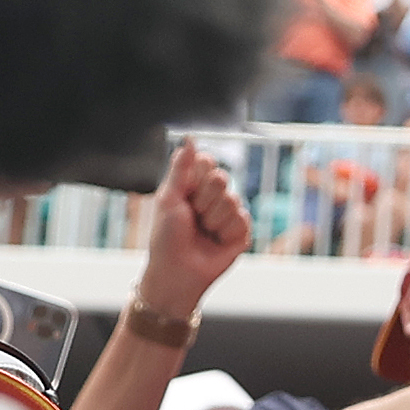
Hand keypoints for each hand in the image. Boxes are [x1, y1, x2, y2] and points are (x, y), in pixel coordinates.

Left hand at [138, 139, 251, 314]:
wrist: (179, 270)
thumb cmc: (167, 236)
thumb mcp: (169, 197)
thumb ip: (181, 168)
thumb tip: (190, 138)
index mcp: (193, 184)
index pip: (207, 162)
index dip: (197, 176)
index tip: (185, 193)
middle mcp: (213, 196)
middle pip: (222, 178)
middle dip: (205, 200)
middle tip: (194, 216)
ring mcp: (228, 214)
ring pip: (233, 201)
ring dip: (214, 219)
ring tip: (204, 232)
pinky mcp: (241, 232)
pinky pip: (242, 220)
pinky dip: (226, 232)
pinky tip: (216, 242)